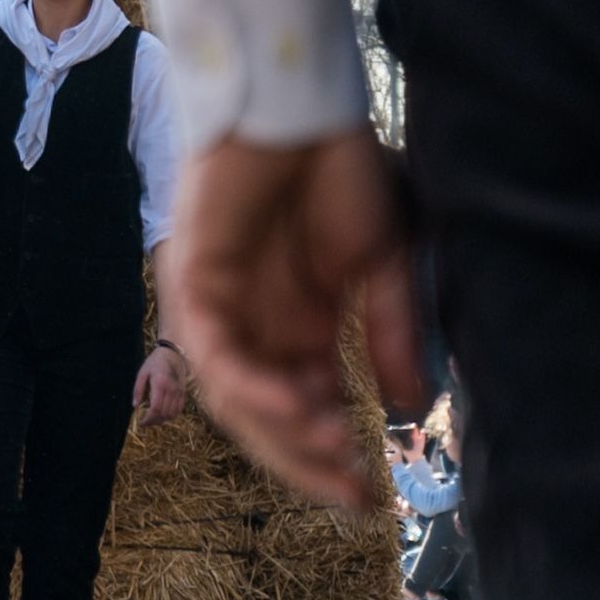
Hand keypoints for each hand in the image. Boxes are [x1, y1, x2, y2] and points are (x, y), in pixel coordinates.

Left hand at [130, 341, 187, 426]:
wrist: (173, 355)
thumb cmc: (155, 363)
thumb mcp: (142, 373)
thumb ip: (138, 389)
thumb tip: (135, 406)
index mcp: (160, 384)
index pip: (156, 408)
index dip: (148, 419)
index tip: (142, 423)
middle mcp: (172, 390)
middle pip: (164, 413)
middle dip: (154, 421)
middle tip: (145, 423)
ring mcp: (179, 392)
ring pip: (172, 414)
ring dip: (162, 420)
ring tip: (153, 420)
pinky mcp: (184, 394)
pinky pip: (179, 410)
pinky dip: (171, 416)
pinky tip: (163, 415)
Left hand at [166, 129, 418, 512]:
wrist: (296, 106)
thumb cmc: (333, 172)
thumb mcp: (380, 263)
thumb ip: (390, 332)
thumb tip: (408, 406)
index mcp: (293, 330)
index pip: (303, 412)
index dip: (332, 457)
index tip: (374, 493)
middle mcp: (251, 329)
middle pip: (264, 421)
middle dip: (306, 462)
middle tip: (353, 493)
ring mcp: (217, 309)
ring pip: (234, 399)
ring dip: (282, 431)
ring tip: (333, 448)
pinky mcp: (190, 284)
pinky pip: (211, 354)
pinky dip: (250, 384)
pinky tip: (294, 402)